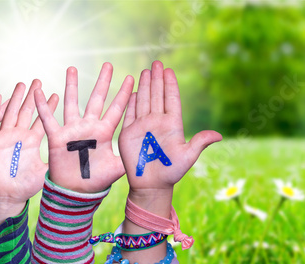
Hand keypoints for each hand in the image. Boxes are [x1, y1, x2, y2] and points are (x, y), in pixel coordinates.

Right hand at [0, 80, 57, 231]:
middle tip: (38, 81)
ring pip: (11, 112)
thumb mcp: (46, 171)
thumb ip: (59, 161)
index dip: (48, 107)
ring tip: (22, 84)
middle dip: (32, 96)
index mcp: (33, 141)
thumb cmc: (26, 187)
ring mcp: (5, 137)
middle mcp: (20, 136)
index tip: (56, 93)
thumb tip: (80, 157)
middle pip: (27, 111)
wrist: (6, 197)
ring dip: (16, 98)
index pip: (42, 119)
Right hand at [34, 63, 133, 192]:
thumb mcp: (117, 169)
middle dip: (103, 82)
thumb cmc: (96, 181)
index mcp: (105, 132)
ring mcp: (73, 130)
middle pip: (97, 99)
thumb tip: (148, 152)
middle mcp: (89, 127)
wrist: (75, 192)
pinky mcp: (57, 137)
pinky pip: (48, 119)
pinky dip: (43, 106)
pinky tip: (38, 91)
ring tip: (72, 68)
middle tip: (108, 64)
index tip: (131, 78)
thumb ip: (129, 157)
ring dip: (72, 86)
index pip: (116, 109)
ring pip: (72, 102)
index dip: (123, 94)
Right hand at [119, 61, 221, 262]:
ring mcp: (143, 126)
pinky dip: (131, 102)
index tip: (169, 70)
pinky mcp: (129, 133)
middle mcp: (157, 122)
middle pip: (157, 95)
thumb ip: (199, 143)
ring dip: (145, 86)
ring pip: (144, 101)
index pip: (171, 100)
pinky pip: (130, 113)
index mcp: (172, 125)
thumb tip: (219, 135)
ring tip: (145, 71)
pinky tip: (133, 91)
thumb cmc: (170, 172)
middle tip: (156, 63)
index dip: (170, 85)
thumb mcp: (187, 157)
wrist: (150, 185)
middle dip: (156, 79)